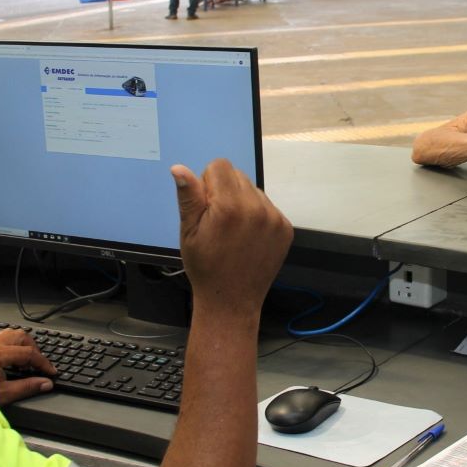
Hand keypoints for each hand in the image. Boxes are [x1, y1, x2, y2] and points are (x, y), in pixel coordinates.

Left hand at [0, 328, 56, 406]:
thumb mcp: (4, 394)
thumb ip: (27, 387)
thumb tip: (46, 383)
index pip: (28, 353)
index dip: (43, 363)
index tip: (50, 372)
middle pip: (21, 337)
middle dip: (34, 350)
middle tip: (38, 365)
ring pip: (11, 333)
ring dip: (22, 344)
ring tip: (25, 361)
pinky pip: (1, 337)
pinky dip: (11, 344)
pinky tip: (11, 358)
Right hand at [171, 159, 292, 314]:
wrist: (232, 300)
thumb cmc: (205, 267)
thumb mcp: (188, 231)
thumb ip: (189, 197)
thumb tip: (180, 168)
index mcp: (230, 207)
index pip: (220, 166)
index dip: (207, 182)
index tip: (206, 206)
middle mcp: (257, 208)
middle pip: (238, 175)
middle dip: (225, 191)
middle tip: (218, 221)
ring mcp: (275, 219)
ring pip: (254, 190)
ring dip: (242, 202)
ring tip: (234, 231)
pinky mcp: (285, 228)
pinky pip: (268, 206)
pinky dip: (257, 215)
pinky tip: (248, 237)